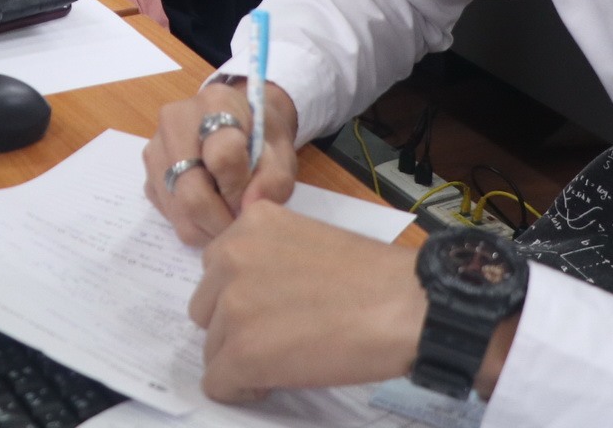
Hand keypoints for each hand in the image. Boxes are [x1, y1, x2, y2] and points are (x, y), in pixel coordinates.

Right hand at [144, 80, 298, 244]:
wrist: (241, 130)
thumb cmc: (263, 141)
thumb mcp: (281, 156)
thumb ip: (273, 181)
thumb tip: (248, 207)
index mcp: (215, 102)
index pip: (222, 156)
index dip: (240, 186)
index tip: (253, 195)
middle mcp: (175, 120)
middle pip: (192, 190)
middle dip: (223, 218)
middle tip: (242, 221)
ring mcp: (155, 150)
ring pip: (180, 210)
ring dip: (211, 226)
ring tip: (231, 217)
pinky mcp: (149, 179)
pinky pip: (171, 217)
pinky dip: (197, 227)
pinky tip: (214, 214)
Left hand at [189, 201, 424, 401]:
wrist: (405, 306)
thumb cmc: (373, 277)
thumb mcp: (307, 239)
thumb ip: (268, 255)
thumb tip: (251, 293)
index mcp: (248, 223)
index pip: (218, 270)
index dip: (244, 297)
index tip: (276, 309)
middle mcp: (229, 256)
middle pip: (206, 308)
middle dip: (236, 326)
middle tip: (282, 335)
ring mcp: (231, 306)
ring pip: (212, 348)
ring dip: (242, 357)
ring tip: (288, 356)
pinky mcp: (240, 352)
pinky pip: (218, 383)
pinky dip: (244, 389)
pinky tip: (278, 380)